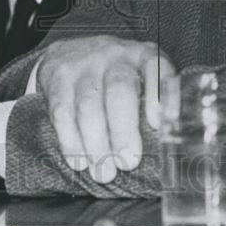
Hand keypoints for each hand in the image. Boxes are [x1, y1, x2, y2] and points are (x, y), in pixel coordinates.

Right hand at [37, 35, 174, 183]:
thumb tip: (167, 146)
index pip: (156, 66)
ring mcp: (84, 65)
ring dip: (97, 144)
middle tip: (128, 162)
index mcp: (141, 56)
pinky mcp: (58, 78)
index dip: (159, 93)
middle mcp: (114, 56)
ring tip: (103, 172)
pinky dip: (71, 141)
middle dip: (124, 130)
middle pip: (119, 90)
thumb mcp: (138, 76)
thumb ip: (154, 102)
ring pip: (89, 105)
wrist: (67, 53)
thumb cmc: (113, 76)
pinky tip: (79, 161)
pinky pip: (63, 112)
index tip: (158, 123)